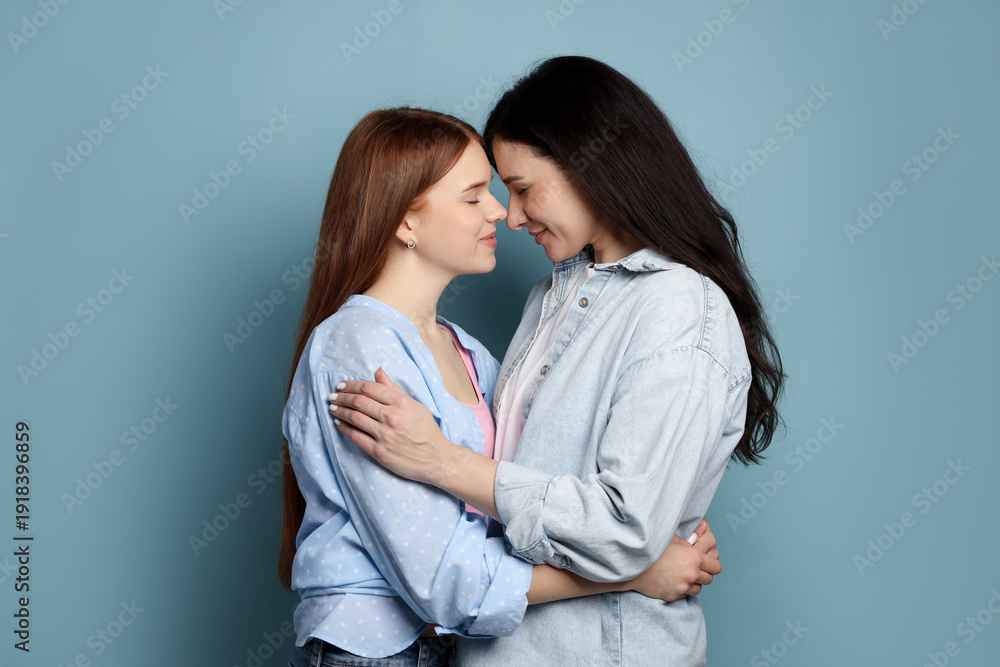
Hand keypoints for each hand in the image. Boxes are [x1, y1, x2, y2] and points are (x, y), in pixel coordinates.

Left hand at [329, 367, 453, 484]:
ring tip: (332, 407)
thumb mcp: (415, 405)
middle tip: (332, 395)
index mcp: (401, 402)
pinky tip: (338, 423)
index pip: (369, 388)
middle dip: (342, 396)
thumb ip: (394, 389)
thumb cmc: (427, 431)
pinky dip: (344, 428)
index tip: (342, 385)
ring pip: (354, 417)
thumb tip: (378, 372)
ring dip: (340, 411)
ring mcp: (384, 434)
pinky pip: (355, 436)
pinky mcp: (379, 451)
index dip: (352, 384)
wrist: (436, 459)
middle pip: (358, 401)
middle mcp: (391, 416)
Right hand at [629, 519, 720, 600]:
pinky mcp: (674, 595)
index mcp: (695, 558)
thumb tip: (698, 537)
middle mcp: (692, 574)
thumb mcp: (672, 539)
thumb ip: (688, 542)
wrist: (633, 565)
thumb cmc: (652, 548)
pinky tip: (673, 580)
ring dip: (694, 583)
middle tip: (694, 569)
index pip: (716, 567)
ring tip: (683, 575)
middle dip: (704, 574)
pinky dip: (682, 589)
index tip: (707, 563)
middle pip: (709, 579)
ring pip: (698, 588)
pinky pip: (685, 594)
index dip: (712, 565)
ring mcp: (683, 586)